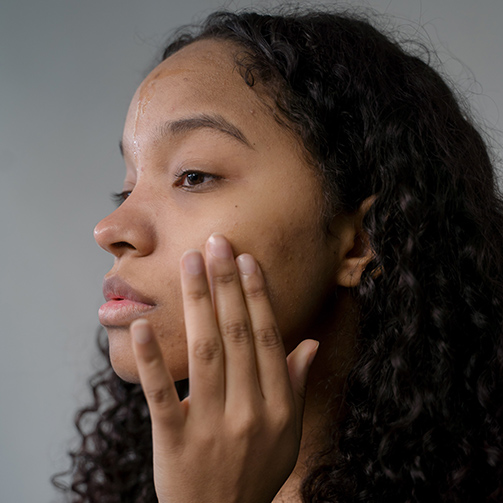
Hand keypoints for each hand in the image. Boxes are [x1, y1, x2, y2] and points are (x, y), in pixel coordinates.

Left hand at [130, 233, 318, 502]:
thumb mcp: (289, 434)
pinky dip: (153, 359)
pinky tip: (143, 324)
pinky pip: (162, 395)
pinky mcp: (174, 441)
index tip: (246, 260)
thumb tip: (312, 341)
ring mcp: (211, 426)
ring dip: (197, 303)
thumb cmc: (256, 472)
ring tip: (190, 262)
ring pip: (204, 352)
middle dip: (226, 284)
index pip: (266, 338)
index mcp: (278, 407)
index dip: (257, 296)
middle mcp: (249, 412)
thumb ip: (296, 384)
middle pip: (236, 335)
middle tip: (217, 243)